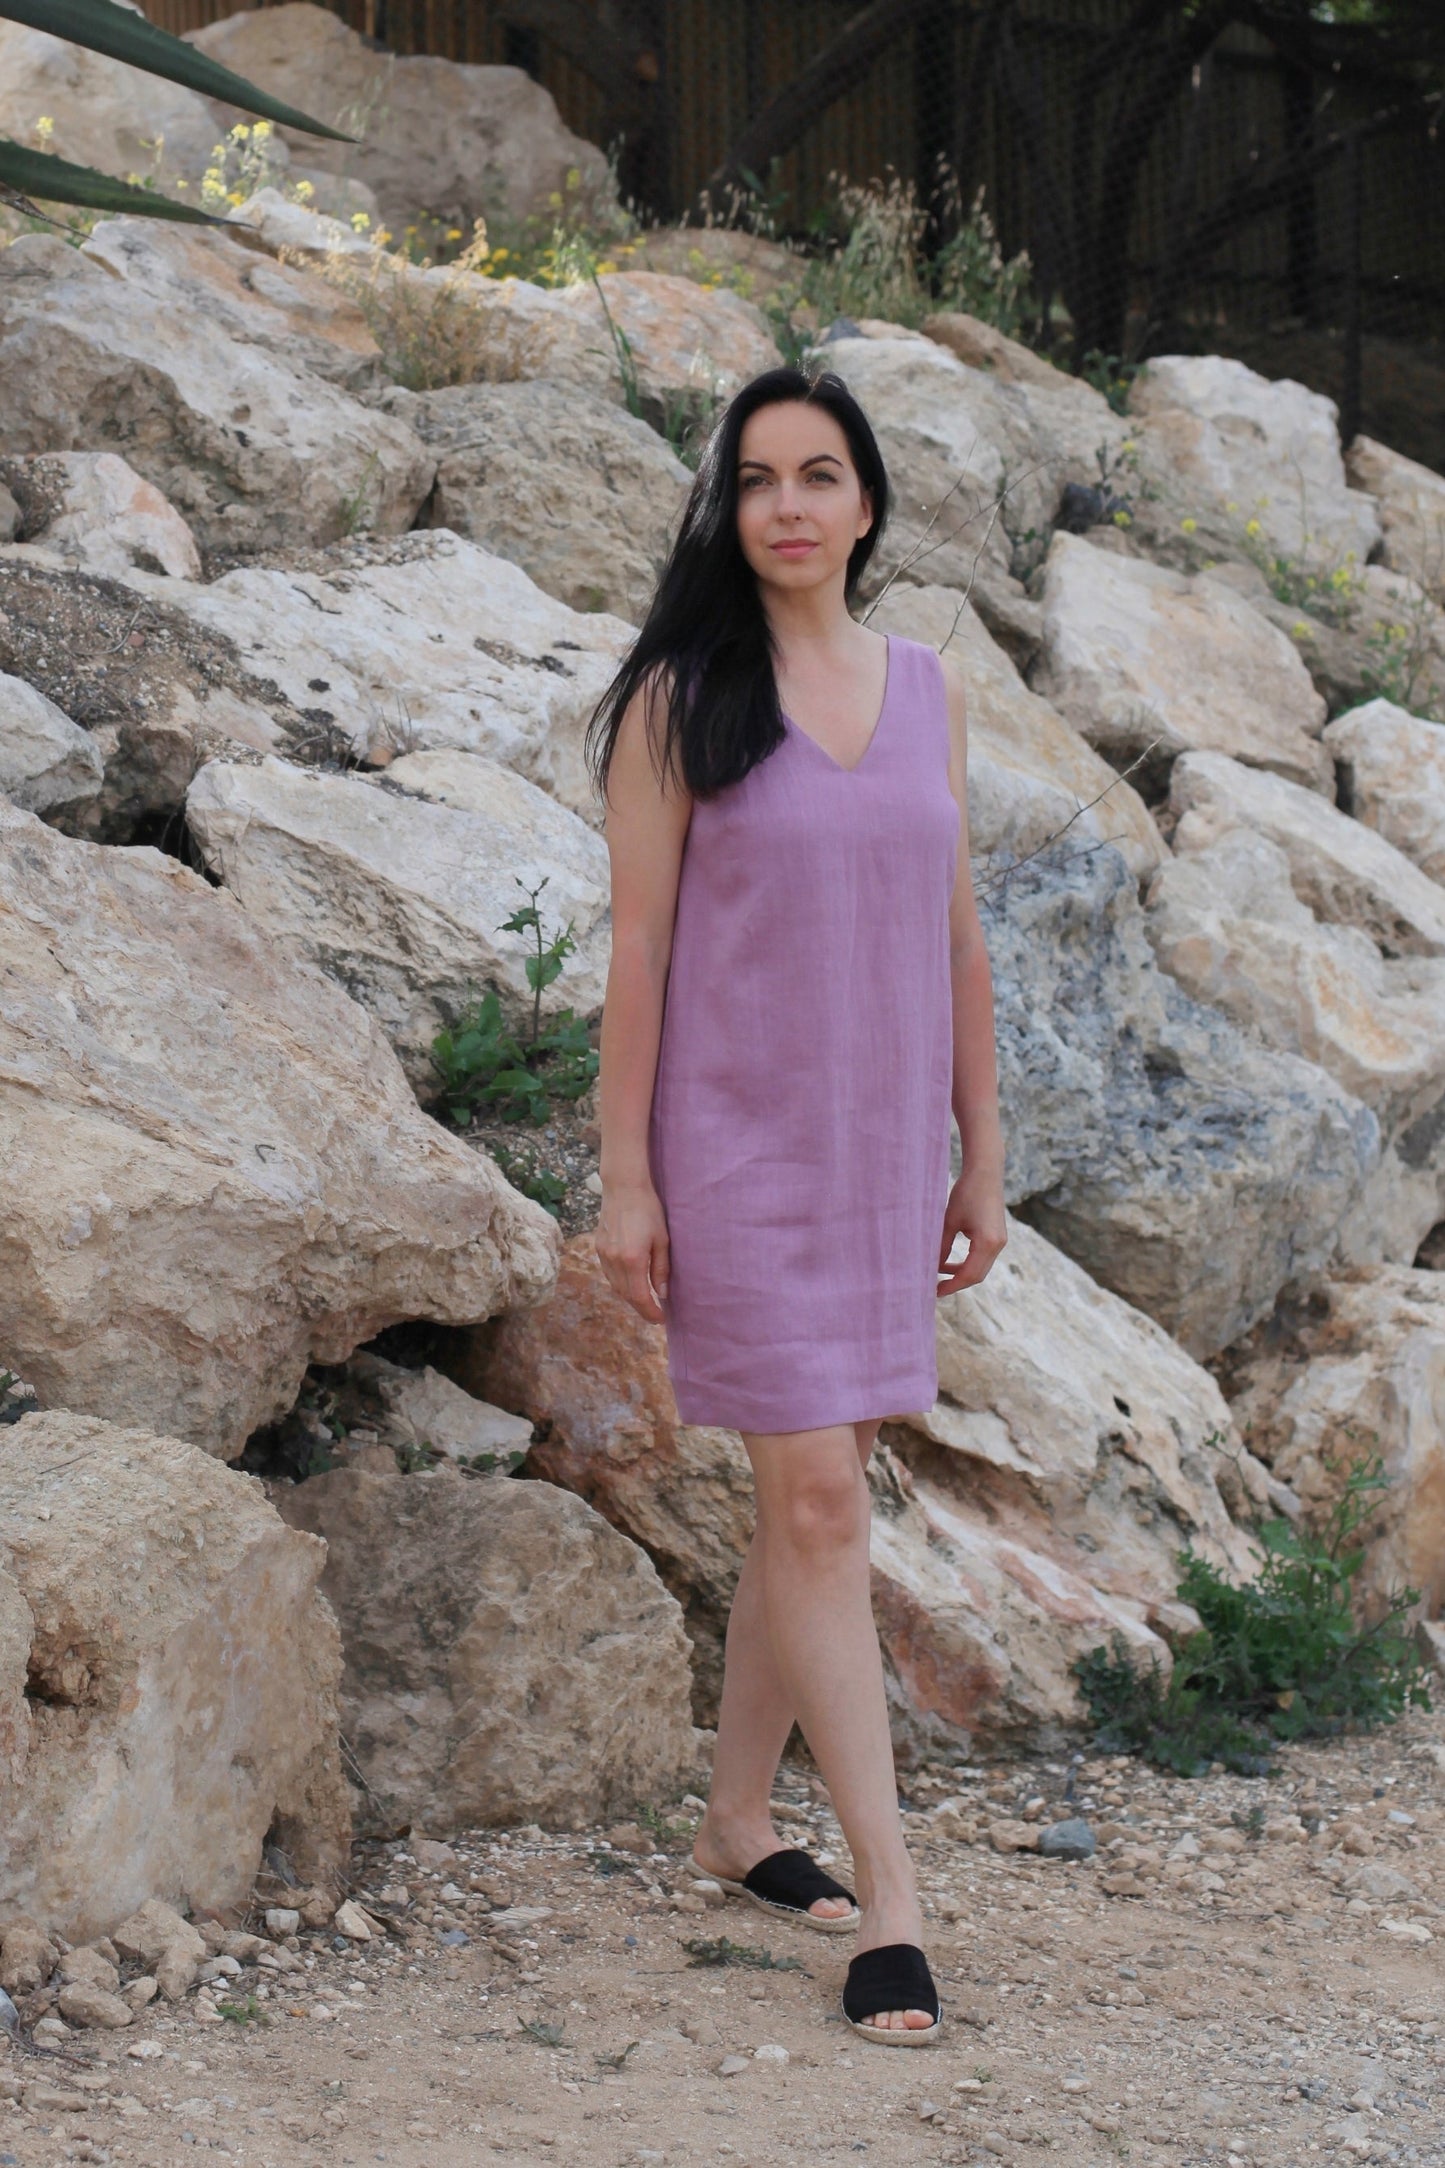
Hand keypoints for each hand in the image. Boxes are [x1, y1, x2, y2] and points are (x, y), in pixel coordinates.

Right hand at [596, 1177, 671, 1323]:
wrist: (624, 1187)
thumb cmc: (648, 1210)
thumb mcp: (662, 1239)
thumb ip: (661, 1269)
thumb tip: (662, 1294)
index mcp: (633, 1259)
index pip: (640, 1297)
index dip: (650, 1312)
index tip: (661, 1318)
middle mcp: (615, 1261)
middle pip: (626, 1295)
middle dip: (641, 1308)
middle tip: (655, 1313)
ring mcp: (604, 1254)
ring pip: (616, 1286)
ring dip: (630, 1296)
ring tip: (645, 1299)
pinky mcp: (599, 1248)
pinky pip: (609, 1274)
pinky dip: (620, 1283)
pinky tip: (631, 1281)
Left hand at [936, 1164, 1006, 1296]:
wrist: (986, 1172)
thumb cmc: (966, 1193)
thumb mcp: (949, 1222)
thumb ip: (941, 1246)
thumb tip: (930, 1267)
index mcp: (987, 1243)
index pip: (969, 1274)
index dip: (952, 1285)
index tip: (935, 1291)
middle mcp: (998, 1245)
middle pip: (977, 1275)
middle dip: (957, 1283)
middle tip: (936, 1288)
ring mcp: (1000, 1241)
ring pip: (981, 1268)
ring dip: (961, 1273)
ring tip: (940, 1273)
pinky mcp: (997, 1236)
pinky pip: (983, 1258)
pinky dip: (968, 1263)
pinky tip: (951, 1261)